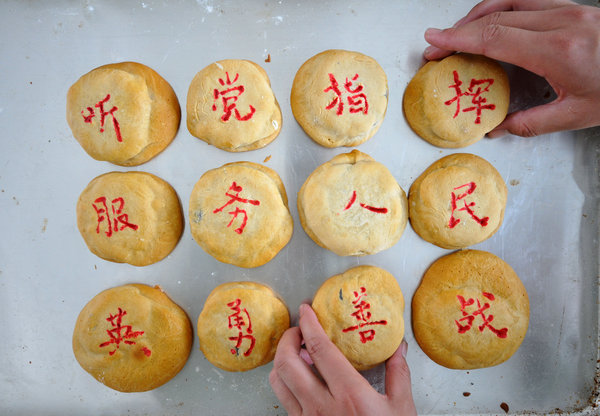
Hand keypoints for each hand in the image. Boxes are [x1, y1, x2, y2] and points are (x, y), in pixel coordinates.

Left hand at [269, 303, 416, 415]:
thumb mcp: (402, 409)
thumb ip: (398, 374)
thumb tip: (399, 347)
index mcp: (349, 394)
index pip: (319, 349)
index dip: (309, 324)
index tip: (306, 309)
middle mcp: (321, 406)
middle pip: (286, 362)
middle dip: (286, 338)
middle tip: (297, 329)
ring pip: (278, 382)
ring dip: (281, 360)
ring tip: (295, 352)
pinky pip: (283, 401)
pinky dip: (284, 382)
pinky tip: (299, 379)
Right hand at [423, 0, 599, 136]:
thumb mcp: (577, 115)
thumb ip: (531, 122)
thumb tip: (498, 128)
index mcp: (560, 50)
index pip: (495, 36)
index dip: (459, 38)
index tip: (435, 41)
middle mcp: (563, 22)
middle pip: (496, 17)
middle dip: (460, 30)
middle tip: (438, 45)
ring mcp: (569, 9)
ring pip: (509, 1)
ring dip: (477, 16)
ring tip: (458, 33)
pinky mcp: (573, 6)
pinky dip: (500, 8)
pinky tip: (489, 20)